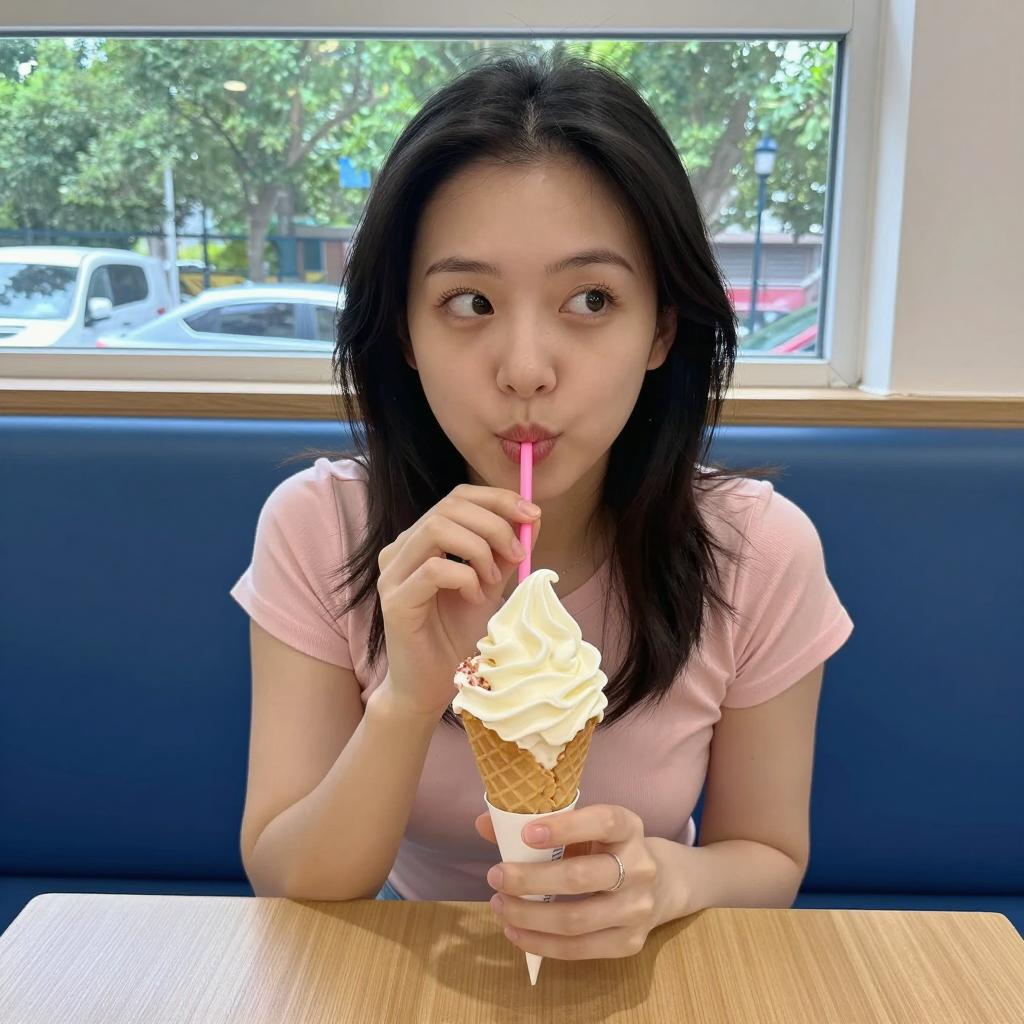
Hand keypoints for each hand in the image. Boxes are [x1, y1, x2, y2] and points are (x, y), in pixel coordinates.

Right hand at [376, 484, 541, 718]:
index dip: (497, 499)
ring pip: (438, 529)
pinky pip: (434, 569)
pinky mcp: (395, 600)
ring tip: (493, 579)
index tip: (532, 514)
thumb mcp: (490, 586)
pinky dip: (465, 578)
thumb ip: (506, 553)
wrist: (430, 685)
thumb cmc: (455, 635)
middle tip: (518, 553)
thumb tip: (533, 518)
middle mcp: (401, 549)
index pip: (457, 497)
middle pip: (448, 506)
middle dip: (494, 524)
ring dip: (479, 549)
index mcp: (420, 539)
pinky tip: (474, 598)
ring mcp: (393, 573)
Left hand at [474, 803, 672, 959]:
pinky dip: (541, 943)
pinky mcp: (630, 943)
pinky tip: (515, 931)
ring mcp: (638, 909)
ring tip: (499, 906)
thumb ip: (537, 824)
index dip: (565, 828)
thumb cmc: (605, 849)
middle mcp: (640, 867)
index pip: (602, 822)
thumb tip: (484, 824)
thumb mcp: (582, 828)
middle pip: (580, 877)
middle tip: (495, 876)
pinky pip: (579, 949)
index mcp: (628, 827)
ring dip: (529, 916)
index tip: (526, 834)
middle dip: (530, 879)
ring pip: (575, 919)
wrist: (660, 884)